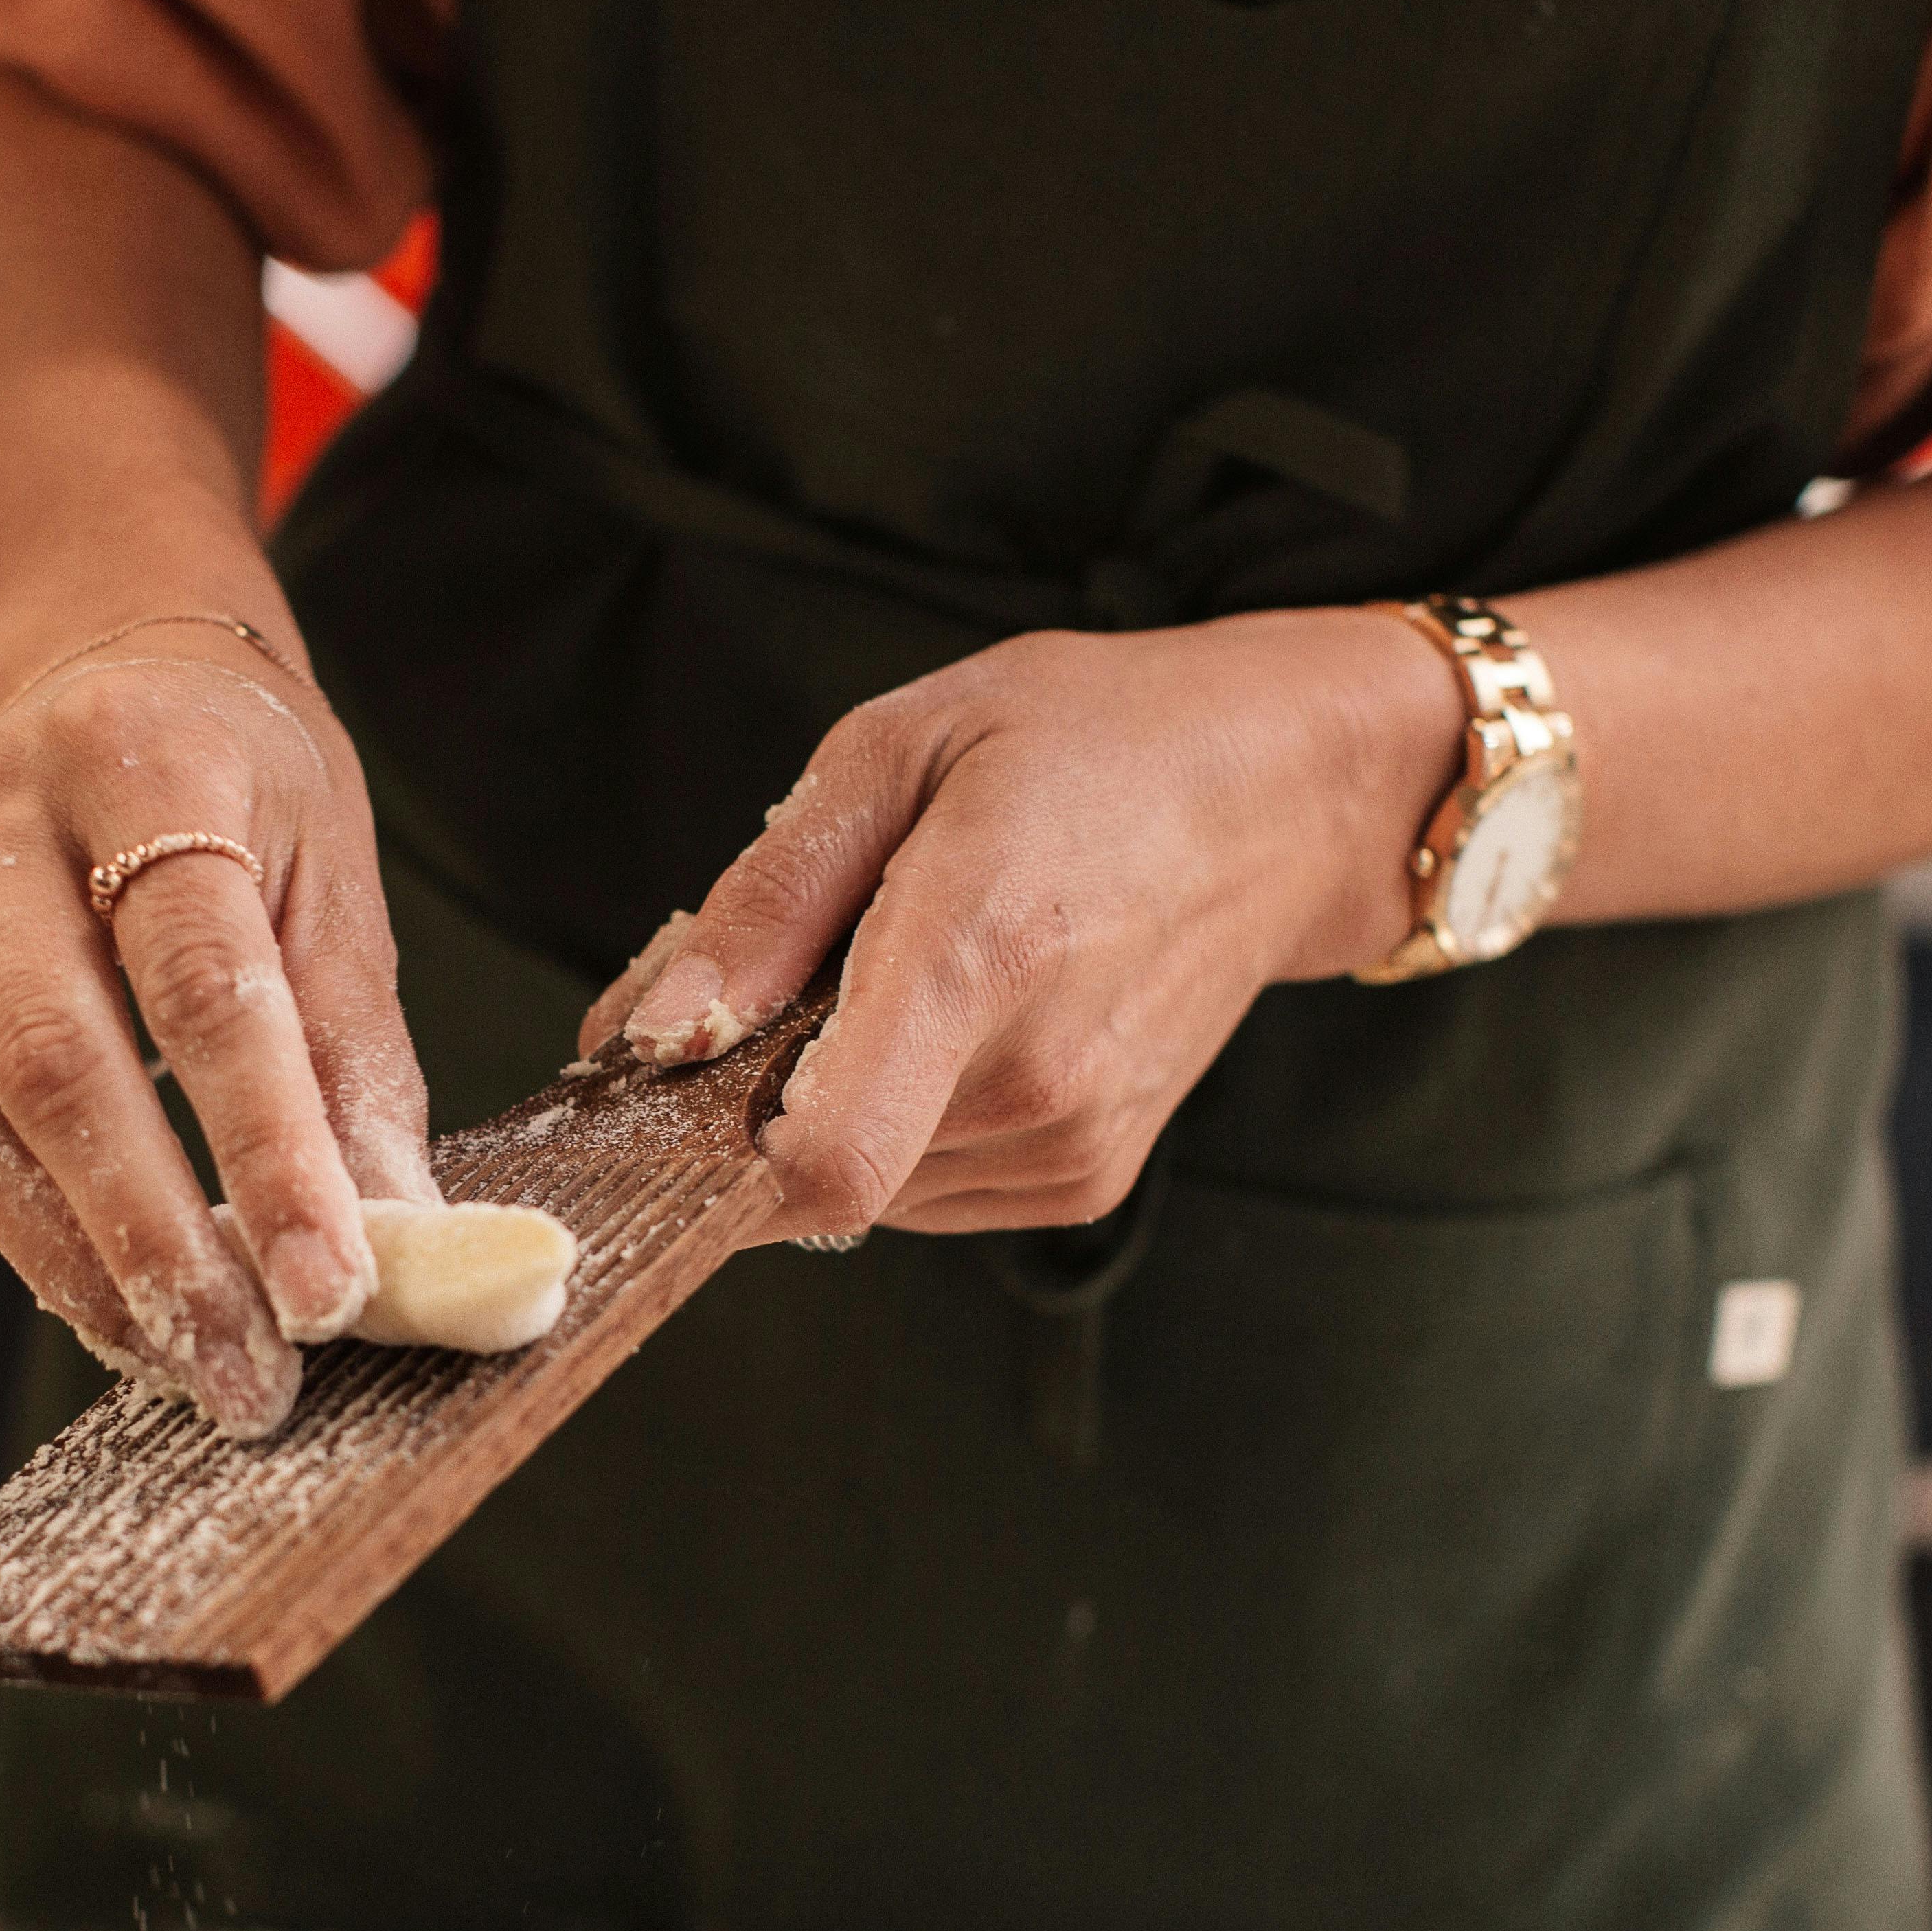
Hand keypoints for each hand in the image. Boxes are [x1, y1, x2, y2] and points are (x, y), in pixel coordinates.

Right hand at [0, 643, 435, 1435]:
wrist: (104, 658)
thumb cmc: (244, 775)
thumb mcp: (335, 877)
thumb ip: (354, 1057)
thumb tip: (398, 1239)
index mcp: (147, 760)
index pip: (205, 983)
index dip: (268, 1150)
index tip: (332, 1289)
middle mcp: (1, 808)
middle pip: (61, 1061)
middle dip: (157, 1242)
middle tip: (250, 1374)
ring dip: (76, 1258)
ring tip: (180, 1358)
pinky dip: (18, 1221)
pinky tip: (100, 1289)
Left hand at [580, 607, 1464, 1240]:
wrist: (1284, 797)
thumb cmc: (1087, 742)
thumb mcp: (897, 747)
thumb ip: (764, 898)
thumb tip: (646, 1031)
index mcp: (975, 950)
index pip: (820, 1164)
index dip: (709, 1154)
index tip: (674, 1080)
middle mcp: (1034, 1077)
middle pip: (808, 1170)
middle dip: (753, 1090)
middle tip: (794, 966)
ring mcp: (1071, 1142)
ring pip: (862, 1187)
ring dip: (828, 1104)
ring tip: (893, 973)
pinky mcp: (1086, 1178)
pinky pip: (926, 1188)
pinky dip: (897, 1121)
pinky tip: (951, 1020)